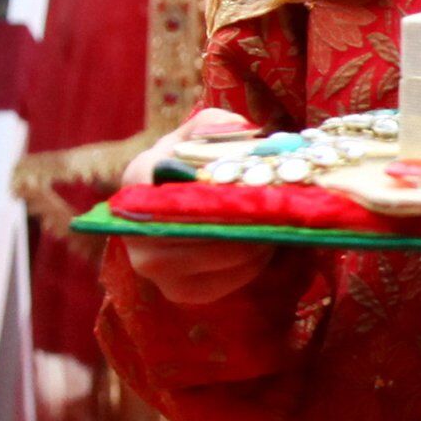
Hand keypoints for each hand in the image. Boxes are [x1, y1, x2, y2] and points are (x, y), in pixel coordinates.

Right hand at [118, 110, 272, 303]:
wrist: (167, 199)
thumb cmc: (188, 161)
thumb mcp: (198, 134)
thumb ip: (218, 127)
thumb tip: (247, 135)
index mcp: (137, 182)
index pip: (178, 187)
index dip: (221, 187)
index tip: (251, 181)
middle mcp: (137, 231)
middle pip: (208, 227)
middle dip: (250, 216)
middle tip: (283, 205)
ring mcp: (155, 268)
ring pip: (224, 256)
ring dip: (259, 239)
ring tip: (279, 221)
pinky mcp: (179, 292)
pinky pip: (229, 281)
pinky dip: (254, 264)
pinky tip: (265, 244)